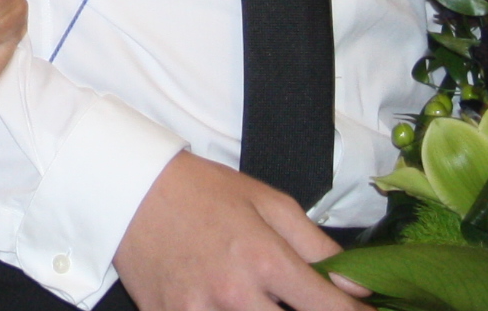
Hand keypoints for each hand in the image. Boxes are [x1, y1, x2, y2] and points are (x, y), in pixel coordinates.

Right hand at [113, 152, 361, 310]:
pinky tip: (227, 305)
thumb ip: (317, 246)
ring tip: (261, 302)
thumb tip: (357, 287)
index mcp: (263, 258)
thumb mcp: (268, 203)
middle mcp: (234, 292)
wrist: (130, 190)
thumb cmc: (204, 193)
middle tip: (300, 301)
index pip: (326, 308)